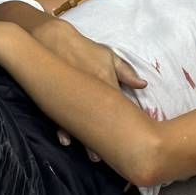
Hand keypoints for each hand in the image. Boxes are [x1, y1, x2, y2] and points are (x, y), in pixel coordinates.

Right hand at [43, 25, 146, 158]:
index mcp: (106, 81)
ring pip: (81, 123)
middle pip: (101, 120)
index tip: (134, 139)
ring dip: (86, 140)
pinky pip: (59, 116)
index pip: (120, 106)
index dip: (126, 123)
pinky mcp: (56, 98)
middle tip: (116, 156)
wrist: (52, 37)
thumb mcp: (107, 55)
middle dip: (108, 139)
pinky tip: (66, 140)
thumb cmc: (83, 48)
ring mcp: (72, 96)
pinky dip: (63, 129)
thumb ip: (125, 71)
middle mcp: (90, 91)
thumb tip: (143, 84)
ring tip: (93, 156)